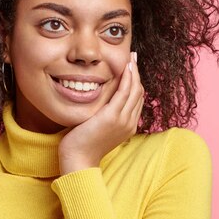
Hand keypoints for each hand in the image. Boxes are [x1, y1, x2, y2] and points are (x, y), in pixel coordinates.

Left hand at [58, 52, 143, 174]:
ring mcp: (123, 120)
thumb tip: (101, 105)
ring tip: (131, 58)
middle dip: (137, 74)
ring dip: (134, 72)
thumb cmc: (83, 145)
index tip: (131, 69)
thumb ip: (104, 117)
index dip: (136, 82)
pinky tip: (125, 67)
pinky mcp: (113, 116)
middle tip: (133, 58)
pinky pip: (125, 92)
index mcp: (128, 126)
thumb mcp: (98, 129)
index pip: (137, 100)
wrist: (78, 160)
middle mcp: (130, 123)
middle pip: (139, 93)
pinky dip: (127, 78)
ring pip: (135, 90)